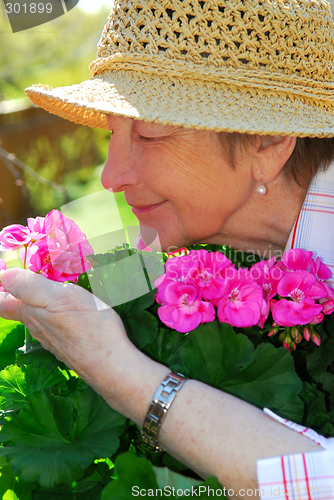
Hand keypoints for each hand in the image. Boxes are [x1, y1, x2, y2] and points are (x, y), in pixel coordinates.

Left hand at [0, 268, 136, 387]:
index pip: (3, 303)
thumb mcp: (58, 297)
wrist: (112, 364)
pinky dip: (59, 315)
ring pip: (40, 319)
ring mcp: (55, 341)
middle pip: (21, 311)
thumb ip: (29, 286)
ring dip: (41, 304)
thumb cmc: (88, 327)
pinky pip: (58, 327)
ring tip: (53, 288)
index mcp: (31, 314)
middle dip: (20, 294)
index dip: (1, 290)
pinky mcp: (72, 347)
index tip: (5, 277)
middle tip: (32, 275)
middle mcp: (38, 329)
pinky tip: (73, 310)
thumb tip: (3, 276)